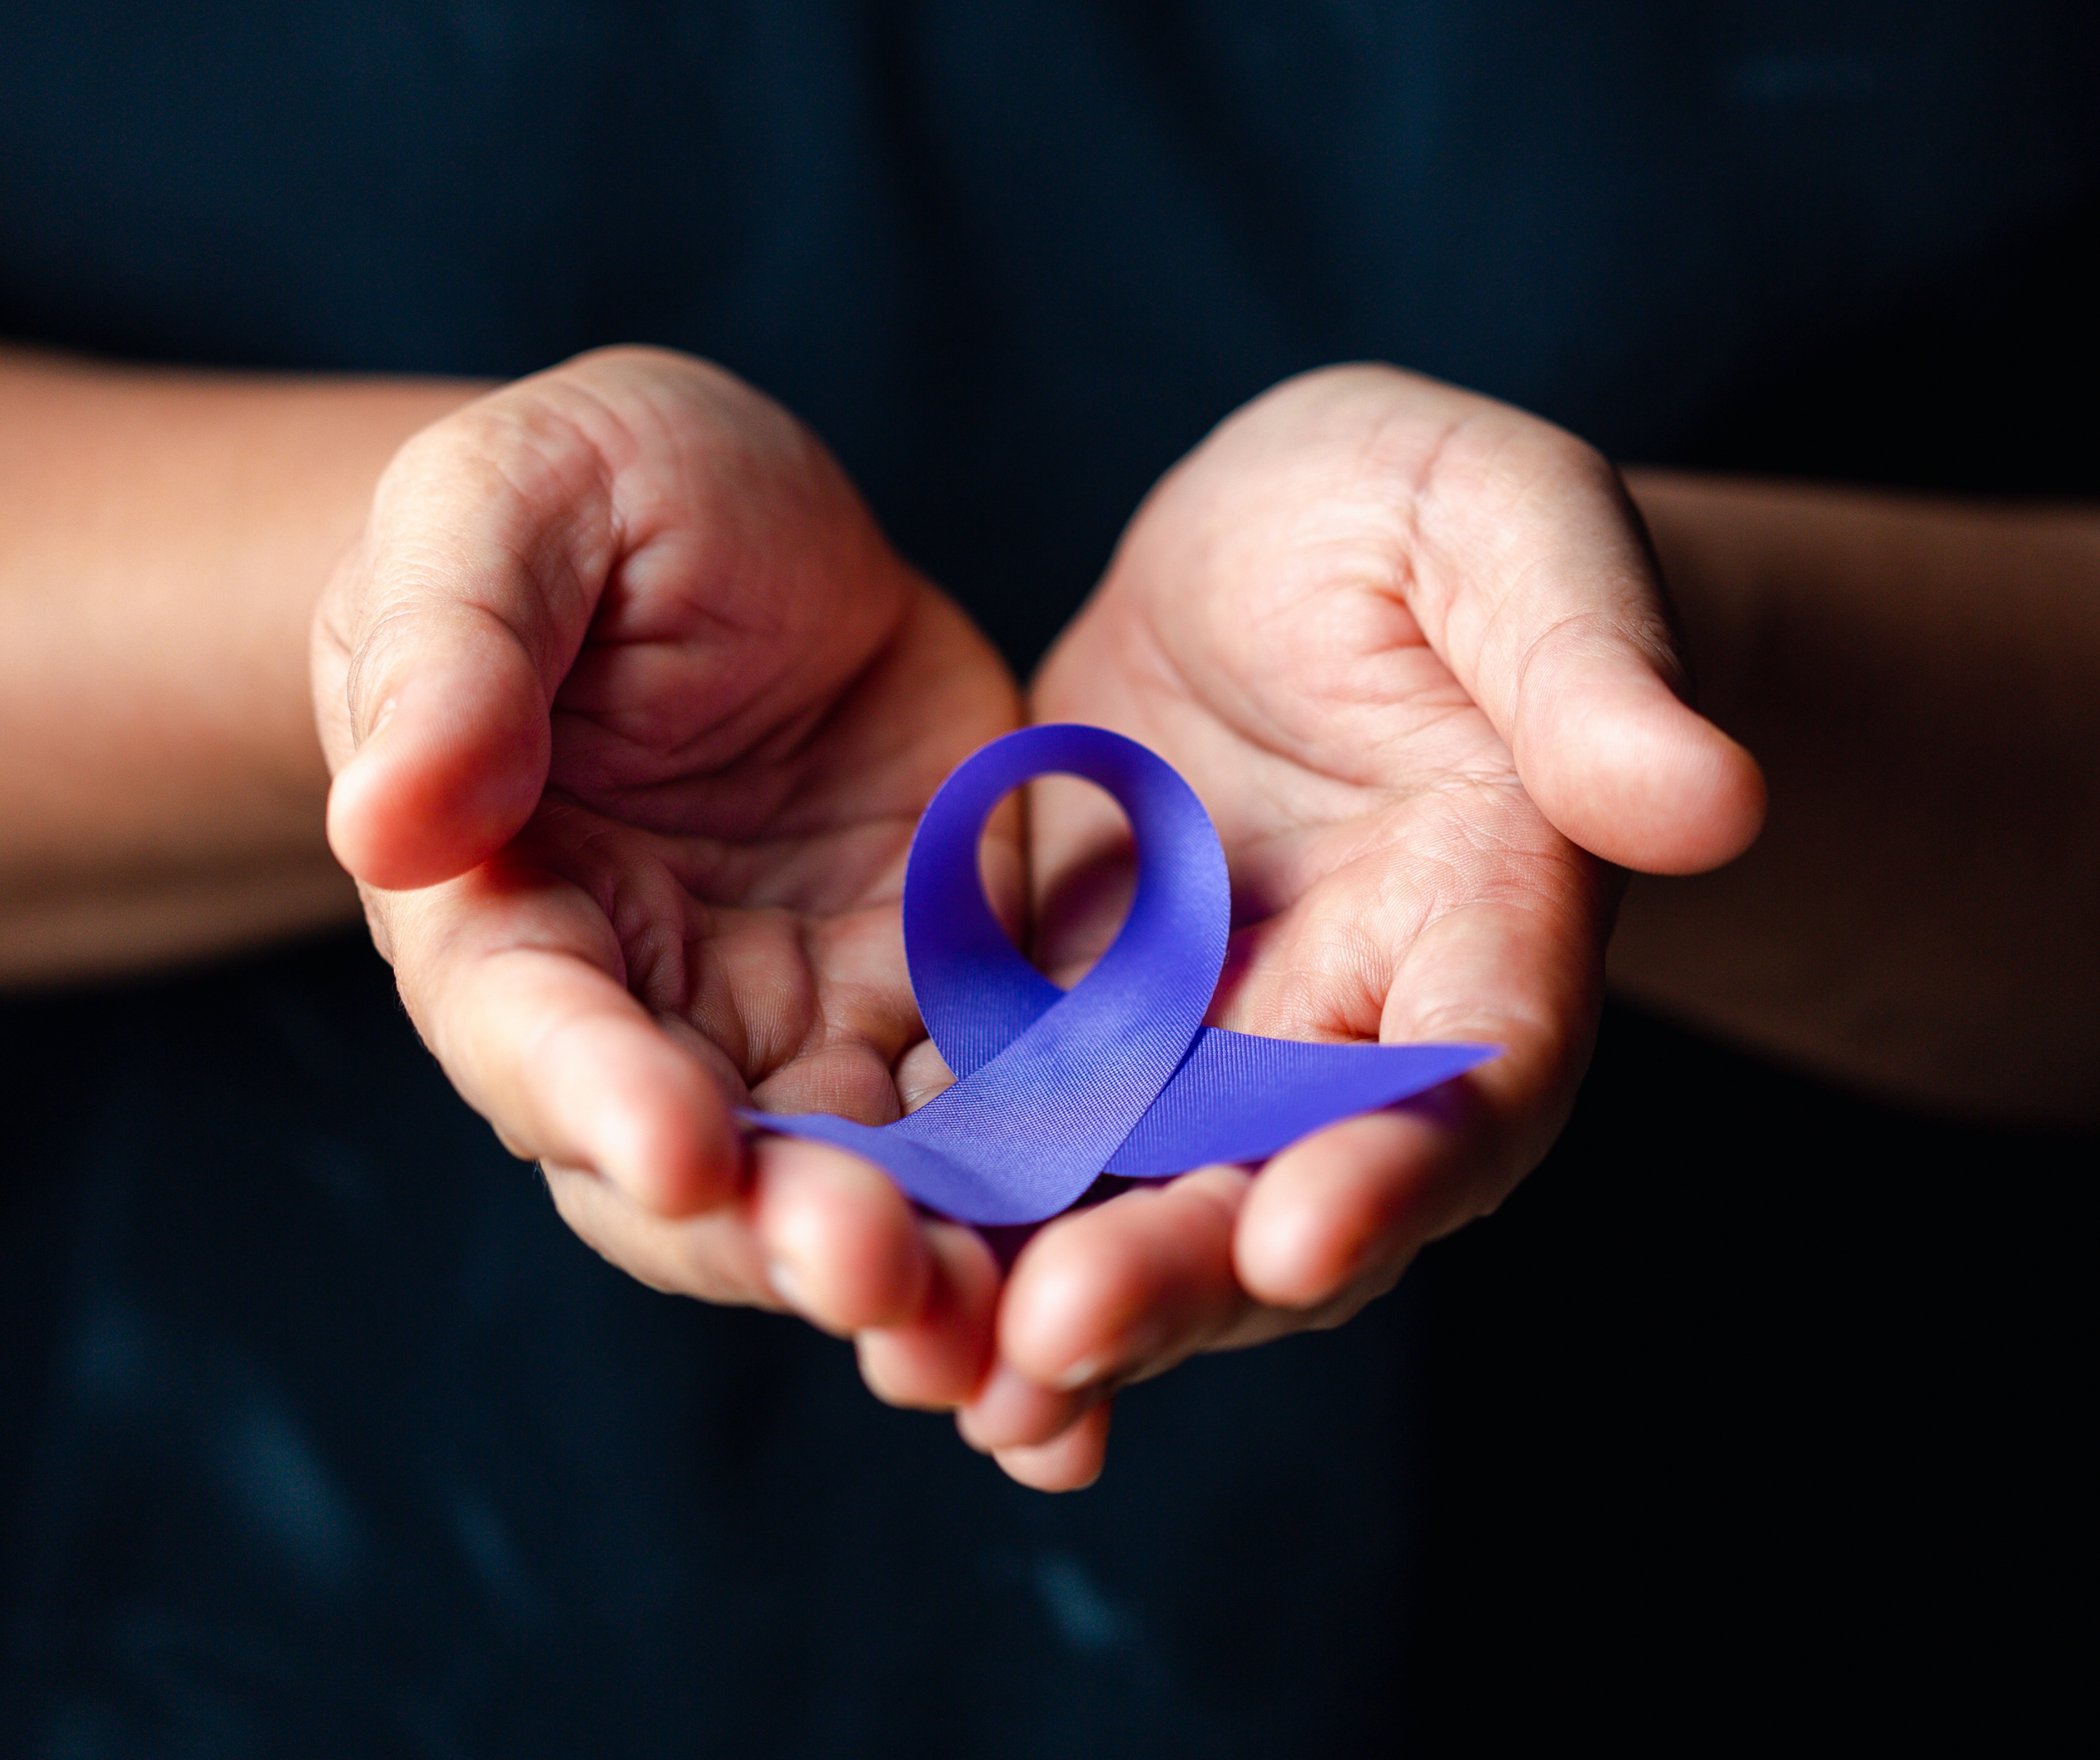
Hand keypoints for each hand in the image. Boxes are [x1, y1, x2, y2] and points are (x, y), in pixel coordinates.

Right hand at [314, 347, 1015, 1393]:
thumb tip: (390, 819)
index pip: (531, 1029)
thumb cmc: (593, 503)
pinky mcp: (941, 1008)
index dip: (594, 1096)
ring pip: (853, 1189)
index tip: (678, 1152)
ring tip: (1011, 1347)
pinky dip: (1042, 1221)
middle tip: (881, 1280)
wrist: (754, 533)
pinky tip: (1107, 1308)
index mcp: (506, 909)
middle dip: (782, 1235)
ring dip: (925, 1277)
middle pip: (698, 1170)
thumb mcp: (509, 509)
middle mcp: (648, 1010)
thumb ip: (449, 651)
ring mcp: (802, 1024)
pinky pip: (995, 1129)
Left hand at [941, 365, 1765, 1488]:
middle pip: (1285, 1189)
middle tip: (1053, 1342)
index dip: (1399, 1169)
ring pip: (1134, 1202)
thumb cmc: (1429, 520)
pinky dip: (950, 1215)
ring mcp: (1206, 1044)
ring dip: (1040, 1299)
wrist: (1287, 559)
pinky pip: (1014, 1140)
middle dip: (1179, 1277)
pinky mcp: (1077, 1025)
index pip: (1471, 1080)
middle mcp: (1349, 1030)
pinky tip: (855, 1278)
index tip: (1302, 1234)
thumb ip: (1592, 670)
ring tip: (928, 1369)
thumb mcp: (1512, 536)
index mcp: (1486, 925)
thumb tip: (1714, 797)